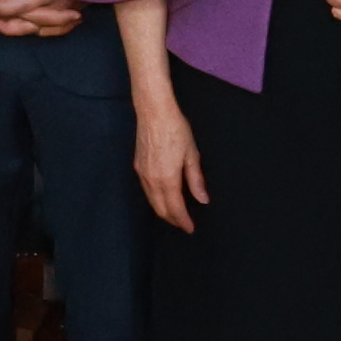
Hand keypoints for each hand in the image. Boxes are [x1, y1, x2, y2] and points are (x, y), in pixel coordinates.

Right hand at [132, 97, 207, 232]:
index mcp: (167, 179)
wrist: (154, 112)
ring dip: (163, 211)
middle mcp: (152, 180)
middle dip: (172, 220)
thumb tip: (203, 199)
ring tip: (175, 214)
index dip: (183, 221)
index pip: (175, 209)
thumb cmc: (175, 129)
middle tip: (183, 224)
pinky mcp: (138, 166)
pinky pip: (146, 190)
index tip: (190, 228)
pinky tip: (162, 197)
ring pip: (151, 201)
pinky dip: (155, 199)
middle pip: (161, 209)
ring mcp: (142, 173)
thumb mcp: (192, 154)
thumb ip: (196, 180)